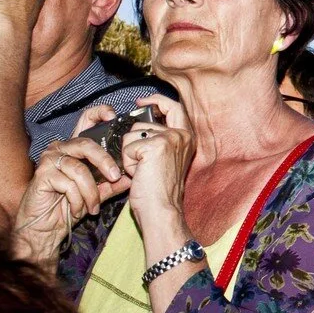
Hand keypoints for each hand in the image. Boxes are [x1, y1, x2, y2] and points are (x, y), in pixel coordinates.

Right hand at [13, 104, 134, 264]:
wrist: (45, 228)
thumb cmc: (68, 207)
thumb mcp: (95, 194)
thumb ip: (111, 184)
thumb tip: (130, 177)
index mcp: (74, 149)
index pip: (85, 121)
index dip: (99, 114)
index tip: (114, 116)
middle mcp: (60, 149)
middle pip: (87, 144)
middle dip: (105, 162)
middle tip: (115, 177)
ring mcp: (50, 160)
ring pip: (79, 169)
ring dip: (91, 191)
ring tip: (93, 206)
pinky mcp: (42, 175)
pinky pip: (68, 183)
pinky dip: (78, 199)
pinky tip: (78, 209)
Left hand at [122, 95, 199, 247]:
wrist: (162, 211)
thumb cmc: (160, 192)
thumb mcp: (165, 160)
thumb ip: (159, 141)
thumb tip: (137, 125)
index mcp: (187, 137)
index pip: (173, 107)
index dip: (156, 101)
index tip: (141, 102)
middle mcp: (181, 134)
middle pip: (143, 122)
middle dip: (133, 141)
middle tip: (137, 159)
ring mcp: (169, 138)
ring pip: (131, 134)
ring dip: (129, 154)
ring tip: (141, 172)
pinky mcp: (154, 146)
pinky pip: (127, 147)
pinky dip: (126, 163)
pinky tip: (137, 175)